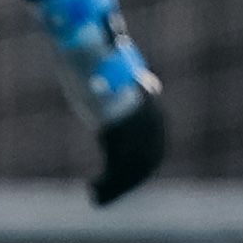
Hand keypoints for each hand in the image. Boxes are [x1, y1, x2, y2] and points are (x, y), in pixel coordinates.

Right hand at [35, 0, 169, 205]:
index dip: (141, 162)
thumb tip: (107, 64)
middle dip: (128, 180)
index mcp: (148, 103)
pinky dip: (108, 185)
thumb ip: (109, 78)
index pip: (153, 142)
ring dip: (116, 188)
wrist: (88, 44)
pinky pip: (117, 169)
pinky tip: (93, 192)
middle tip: (107, 194)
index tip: (122, 174)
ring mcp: (135, 125)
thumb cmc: (91, 52)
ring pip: (132, 169)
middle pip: (146, 159)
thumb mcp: (103, 68)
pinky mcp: (118, 132)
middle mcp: (149, 116)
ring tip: (97, 198)